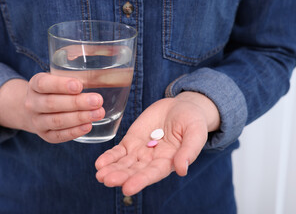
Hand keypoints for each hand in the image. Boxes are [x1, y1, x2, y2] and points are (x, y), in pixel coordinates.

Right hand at [0, 73, 104, 142]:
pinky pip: (59, 135)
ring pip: (57, 121)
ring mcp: (36, 121)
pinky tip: (88, 126)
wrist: (35, 109)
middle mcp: (32, 103)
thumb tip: (101, 76)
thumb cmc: (54, 90)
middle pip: (52, 103)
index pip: (43, 84)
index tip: (79, 85)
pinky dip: (74, 132)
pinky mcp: (45, 135)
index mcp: (35, 84)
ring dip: (79, 118)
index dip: (61, 85)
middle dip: (77, 103)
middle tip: (98, 100)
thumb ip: (74, 76)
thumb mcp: (58, 78)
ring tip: (98, 114)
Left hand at [95, 92, 219, 195]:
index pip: (153, 174)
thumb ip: (189, 150)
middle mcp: (152, 161)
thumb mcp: (196, 133)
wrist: (180, 107)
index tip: (127, 188)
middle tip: (107, 180)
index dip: (140, 181)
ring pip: (123, 163)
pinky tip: (99, 163)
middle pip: (134, 171)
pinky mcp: (131, 141)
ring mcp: (140, 151)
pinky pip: (118, 151)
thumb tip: (182, 170)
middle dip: (121, 176)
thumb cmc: (192, 121)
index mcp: (168, 162)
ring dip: (111, 169)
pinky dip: (109, 157)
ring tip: (99, 175)